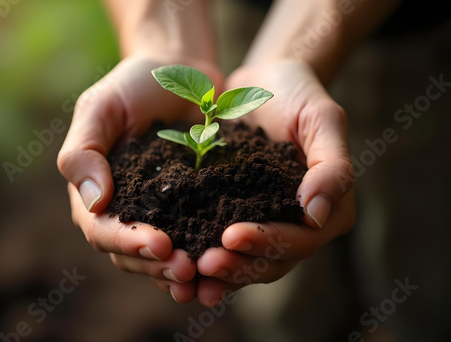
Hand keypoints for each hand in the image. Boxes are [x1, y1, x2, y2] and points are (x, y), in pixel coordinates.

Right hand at [57, 55, 222, 302]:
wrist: (181, 75)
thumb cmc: (134, 86)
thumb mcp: (100, 107)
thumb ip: (84, 152)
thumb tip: (93, 202)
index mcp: (98, 194)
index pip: (103, 230)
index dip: (128, 242)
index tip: (160, 244)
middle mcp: (127, 211)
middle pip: (133, 254)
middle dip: (158, 266)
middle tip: (188, 270)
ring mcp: (162, 214)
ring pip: (163, 258)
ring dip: (180, 272)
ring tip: (204, 276)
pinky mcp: (194, 209)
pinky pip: (195, 240)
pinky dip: (205, 255)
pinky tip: (224, 263)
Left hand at [194, 59, 355, 305]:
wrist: (262, 82)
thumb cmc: (298, 95)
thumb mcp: (323, 119)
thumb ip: (332, 167)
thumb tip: (318, 215)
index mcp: (327, 211)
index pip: (301, 240)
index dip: (268, 243)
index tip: (231, 236)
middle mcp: (299, 226)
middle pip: (272, 261)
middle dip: (238, 266)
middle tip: (203, 264)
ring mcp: (266, 223)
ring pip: (247, 261)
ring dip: (220, 272)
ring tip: (190, 272)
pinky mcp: (236, 215)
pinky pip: (222, 244)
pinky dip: (205, 255)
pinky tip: (182, 263)